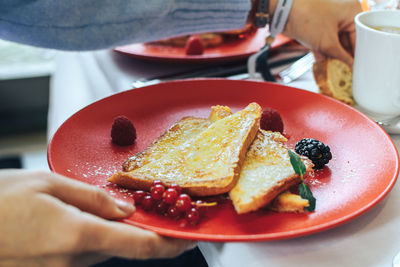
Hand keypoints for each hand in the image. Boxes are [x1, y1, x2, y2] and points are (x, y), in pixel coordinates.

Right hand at [0, 169, 194, 266]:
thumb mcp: (48, 184)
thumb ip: (93, 198)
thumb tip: (126, 209)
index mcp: (77, 235)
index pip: (140, 245)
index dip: (170, 244)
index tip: (189, 238)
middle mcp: (72, 262)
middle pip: (122, 246)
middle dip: (136, 230)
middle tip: (141, 207)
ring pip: (101, 249)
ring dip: (108, 231)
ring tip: (90, 208)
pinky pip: (81, 256)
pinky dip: (88, 239)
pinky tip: (69, 221)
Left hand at [283, 0, 361, 65]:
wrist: (282, 12)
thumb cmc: (306, 17)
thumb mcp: (327, 42)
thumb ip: (340, 57)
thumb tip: (349, 66)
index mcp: (352, 11)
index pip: (360, 37)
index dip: (357, 54)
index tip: (356, 68)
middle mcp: (342, 13)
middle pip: (346, 41)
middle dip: (343, 57)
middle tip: (345, 71)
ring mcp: (328, 20)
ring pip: (334, 42)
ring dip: (332, 56)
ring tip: (334, 70)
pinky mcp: (315, 26)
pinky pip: (323, 41)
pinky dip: (323, 52)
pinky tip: (323, 64)